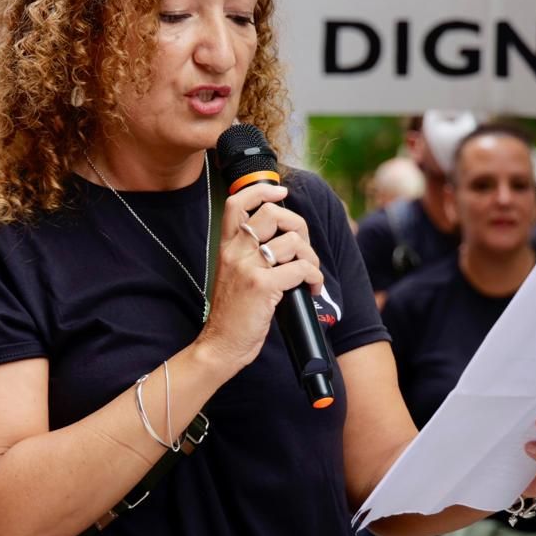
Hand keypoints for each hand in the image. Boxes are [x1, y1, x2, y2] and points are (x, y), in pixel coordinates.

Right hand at [197, 183, 325, 371]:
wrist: (221, 344)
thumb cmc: (233, 312)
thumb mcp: (233, 274)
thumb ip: (249, 254)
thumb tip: (285, 239)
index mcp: (227, 247)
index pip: (236, 203)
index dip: (261, 191)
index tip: (280, 193)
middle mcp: (235, 252)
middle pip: (272, 214)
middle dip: (299, 226)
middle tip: (304, 247)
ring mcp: (248, 268)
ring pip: (292, 242)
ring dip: (311, 258)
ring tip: (310, 275)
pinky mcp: (262, 287)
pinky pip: (301, 269)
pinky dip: (314, 278)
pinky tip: (311, 288)